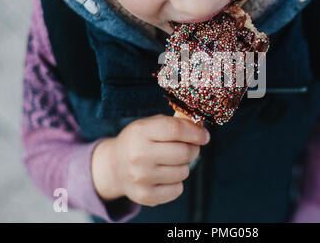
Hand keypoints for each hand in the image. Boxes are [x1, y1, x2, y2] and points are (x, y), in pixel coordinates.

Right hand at [91, 114, 209, 206]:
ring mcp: (141, 177)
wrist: (114, 166)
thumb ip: (174, 124)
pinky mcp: (145, 195)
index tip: (204, 135)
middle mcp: (139, 155)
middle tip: (189, 148)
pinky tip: (165, 176)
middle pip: (183, 152)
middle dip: (193, 149)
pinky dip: (176, 182)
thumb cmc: (139, 141)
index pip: (175, 129)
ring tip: (170, 162)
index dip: (195, 132)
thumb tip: (201, 129)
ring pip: (183, 171)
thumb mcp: (150, 125)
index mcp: (140, 132)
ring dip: (183, 166)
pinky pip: (177, 189)